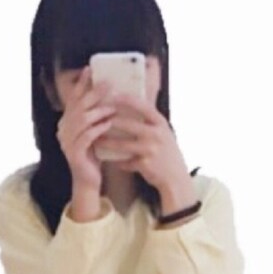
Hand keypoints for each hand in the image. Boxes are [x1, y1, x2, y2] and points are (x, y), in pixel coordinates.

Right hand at [55, 69, 117, 196]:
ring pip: (81, 120)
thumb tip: (109, 98)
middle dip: (93, 94)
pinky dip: (98, 129)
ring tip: (112, 105)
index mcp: (67, 122)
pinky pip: (86, 137)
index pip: (73, 98)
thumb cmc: (94, 156)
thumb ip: (96, 117)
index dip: (81, 84)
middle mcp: (63, 129)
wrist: (88, 182)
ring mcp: (67, 141)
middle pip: (78, 106)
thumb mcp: (94, 133)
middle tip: (108, 84)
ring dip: (98, 111)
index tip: (90, 69)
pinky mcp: (74, 153)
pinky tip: (109, 124)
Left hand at [100, 94, 193, 209]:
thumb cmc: (168, 153)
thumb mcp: (164, 133)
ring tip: (95, 140)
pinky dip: (117, 161)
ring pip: (122, 144)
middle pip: (128, 124)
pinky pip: (126, 161)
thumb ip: (151, 121)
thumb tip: (133, 104)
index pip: (142, 106)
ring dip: (107, 142)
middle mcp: (156, 135)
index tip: (112, 95)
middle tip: (97, 118)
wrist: (176, 178)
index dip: (126, 100)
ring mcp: (150, 150)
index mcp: (161, 124)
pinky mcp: (145, 164)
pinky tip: (108, 160)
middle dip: (110, 121)